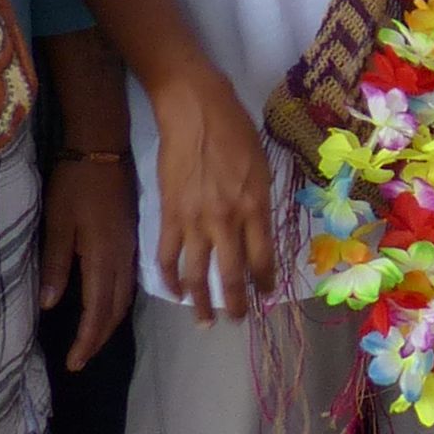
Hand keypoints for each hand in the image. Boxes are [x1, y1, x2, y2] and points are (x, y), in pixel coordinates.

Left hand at [37, 155, 137, 368]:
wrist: (102, 146)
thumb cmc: (73, 182)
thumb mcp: (57, 222)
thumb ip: (56, 264)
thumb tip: (51, 305)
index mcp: (103, 255)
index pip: (98, 309)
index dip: (87, 339)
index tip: (73, 363)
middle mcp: (122, 257)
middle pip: (116, 308)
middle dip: (100, 337)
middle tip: (81, 358)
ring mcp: (130, 246)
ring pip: (126, 296)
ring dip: (111, 321)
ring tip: (93, 338)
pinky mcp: (130, 237)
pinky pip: (128, 280)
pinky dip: (117, 302)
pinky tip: (108, 304)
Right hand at [145, 54, 276, 317]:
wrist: (195, 111)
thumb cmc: (236, 132)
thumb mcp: (261, 167)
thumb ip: (260, 203)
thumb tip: (258, 232)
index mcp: (256, 207)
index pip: (263, 259)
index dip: (265, 283)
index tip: (266, 295)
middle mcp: (227, 220)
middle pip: (231, 276)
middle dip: (235, 304)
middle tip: (237, 321)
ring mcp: (195, 221)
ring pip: (197, 275)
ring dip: (201, 303)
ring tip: (205, 322)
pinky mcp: (169, 215)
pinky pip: (167, 256)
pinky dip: (169, 278)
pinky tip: (173, 292)